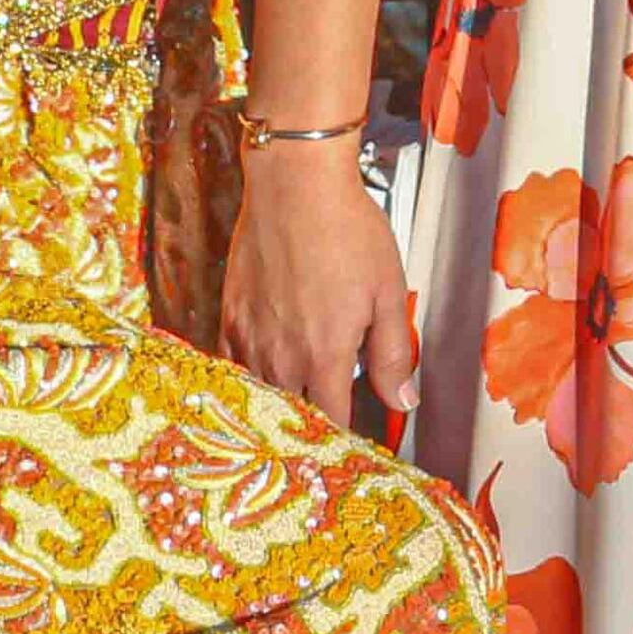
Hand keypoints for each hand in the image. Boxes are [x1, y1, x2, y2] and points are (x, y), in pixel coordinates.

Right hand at [225, 130, 417, 424]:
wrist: (295, 185)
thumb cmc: (346, 229)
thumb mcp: (388, 292)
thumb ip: (394, 354)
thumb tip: (403, 401)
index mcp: (325, 356)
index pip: (333, 422)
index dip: (345, 440)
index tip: (353, 449)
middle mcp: (282, 356)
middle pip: (293, 415)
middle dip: (309, 430)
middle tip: (321, 437)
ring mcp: (249, 337)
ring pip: (260, 395)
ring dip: (277, 407)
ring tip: (288, 418)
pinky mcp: (229, 315)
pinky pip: (230, 366)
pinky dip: (245, 380)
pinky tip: (256, 381)